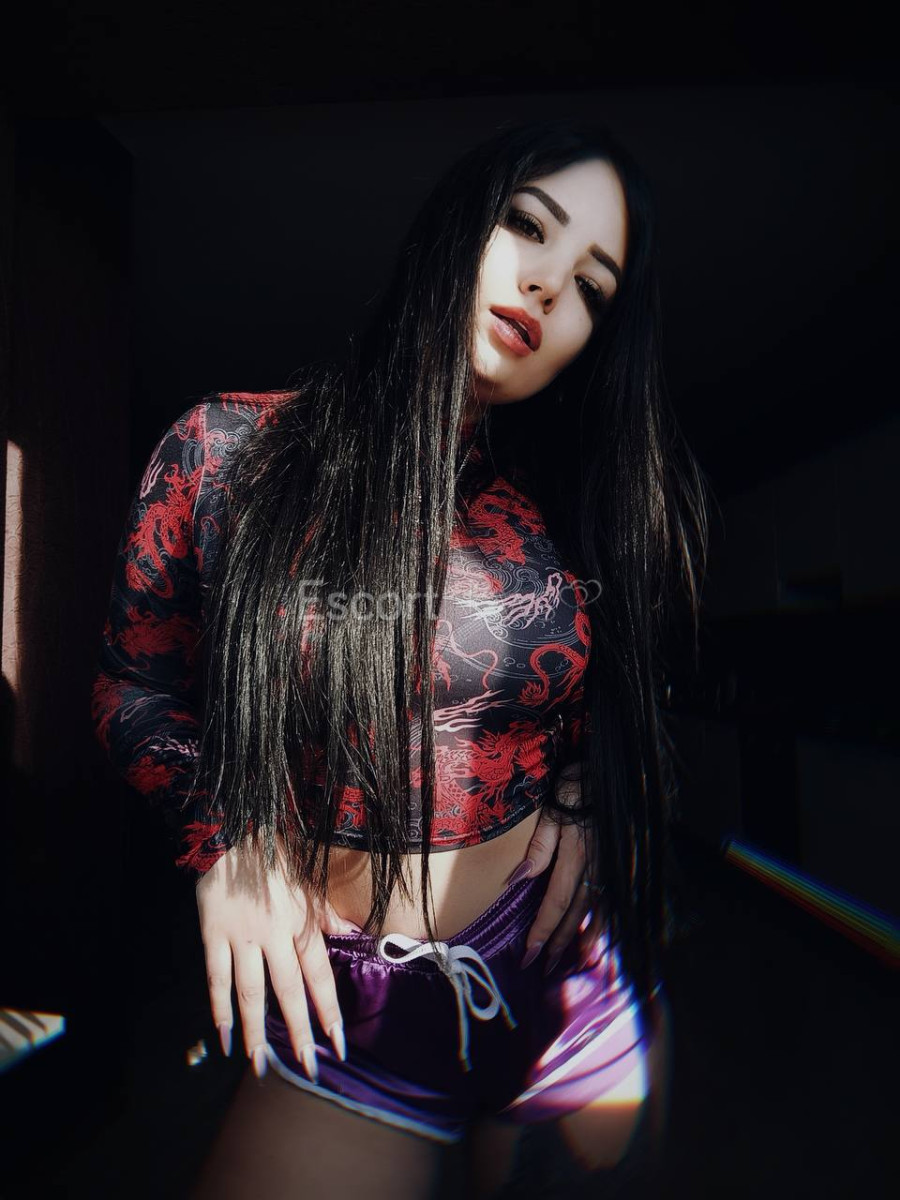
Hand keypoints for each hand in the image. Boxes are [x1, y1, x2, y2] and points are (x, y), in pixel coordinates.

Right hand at [195, 831, 357, 1080]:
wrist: (231, 832)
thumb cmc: (275, 856)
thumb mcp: (309, 881)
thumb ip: (327, 913)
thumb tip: (353, 935)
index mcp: (300, 922)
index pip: (319, 976)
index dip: (328, 1011)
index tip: (338, 1043)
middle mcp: (273, 934)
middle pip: (289, 992)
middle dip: (299, 1032)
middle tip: (307, 1068)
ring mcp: (241, 937)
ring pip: (251, 993)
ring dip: (257, 1032)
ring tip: (262, 1066)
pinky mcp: (212, 935)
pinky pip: (216, 979)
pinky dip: (219, 1010)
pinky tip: (224, 1038)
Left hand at [514, 773, 603, 975]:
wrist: (610, 768)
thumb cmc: (574, 785)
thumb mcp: (550, 809)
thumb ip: (539, 846)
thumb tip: (519, 880)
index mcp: (576, 854)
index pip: (556, 902)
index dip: (542, 930)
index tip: (529, 955)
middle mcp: (597, 865)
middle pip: (576, 912)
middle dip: (559, 941)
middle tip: (545, 967)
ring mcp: (612, 863)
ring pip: (599, 909)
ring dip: (585, 937)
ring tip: (575, 960)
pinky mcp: (621, 860)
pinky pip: (615, 896)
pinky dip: (607, 918)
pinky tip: (601, 933)